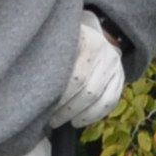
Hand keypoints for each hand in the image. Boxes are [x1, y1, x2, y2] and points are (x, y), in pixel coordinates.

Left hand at [51, 15, 126, 130]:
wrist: (88, 34)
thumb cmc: (65, 41)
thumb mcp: (57, 42)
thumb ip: (49, 59)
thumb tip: (34, 84)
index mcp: (90, 43)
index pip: (77, 78)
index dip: (61, 97)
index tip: (45, 107)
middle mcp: (108, 53)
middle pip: (89, 91)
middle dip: (68, 110)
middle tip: (51, 119)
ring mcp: (116, 66)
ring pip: (101, 99)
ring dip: (81, 116)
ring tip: (63, 122)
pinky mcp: (121, 77)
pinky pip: (111, 102)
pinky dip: (95, 115)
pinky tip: (79, 121)